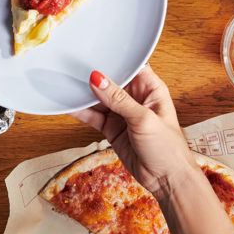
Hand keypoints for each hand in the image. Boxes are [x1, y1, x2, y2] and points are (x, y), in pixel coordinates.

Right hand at [72, 66, 199, 198]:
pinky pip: (93, 116)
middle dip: (94, 76)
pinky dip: (81, 111)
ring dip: (84, 94)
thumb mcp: (143, 119)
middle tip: (72, 68)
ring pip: (99, 99)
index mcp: (150, 88)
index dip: (114, 59)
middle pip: (111, 81)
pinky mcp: (112, 128)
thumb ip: (119, 99)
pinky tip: (69, 105)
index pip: (130, 66)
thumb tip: (98, 79)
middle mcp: (135, 98)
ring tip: (65, 85)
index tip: (94, 52)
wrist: (166, 180)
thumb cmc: (168, 148)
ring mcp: (122, 113)